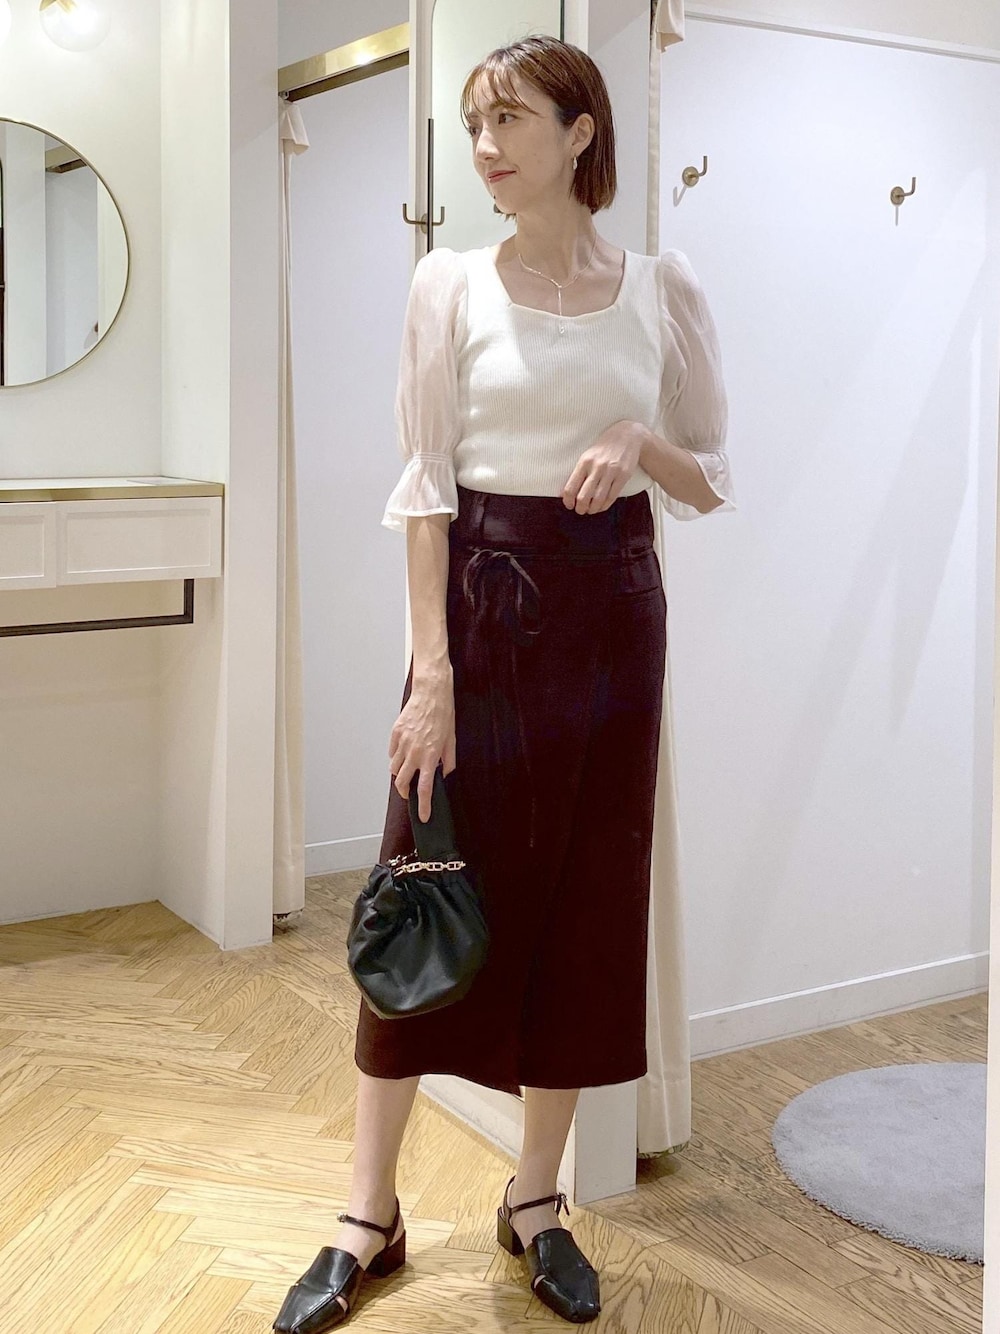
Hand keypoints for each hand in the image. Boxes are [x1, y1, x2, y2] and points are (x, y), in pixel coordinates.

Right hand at [388, 680, 456, 822]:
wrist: (431, 692)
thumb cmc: (443, 713)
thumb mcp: (452, 739)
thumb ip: (448, 760)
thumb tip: (444, 773)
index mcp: (430, 756)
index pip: (425, 789)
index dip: (423, 806)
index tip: (423, 816)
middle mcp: (414, 752)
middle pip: (402, 783)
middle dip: (405, 792)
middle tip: (410, 793)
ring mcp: (403, 742)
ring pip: (394, 769)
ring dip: (400, 775)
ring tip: (408, 770)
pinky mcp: (395, 733)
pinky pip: (392, 752)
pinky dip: (396, 757)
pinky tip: (403, 754)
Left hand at [562, 420, 647, 513]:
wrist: (628, 435)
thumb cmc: (605, 447)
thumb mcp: (588, 455)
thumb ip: (578, 473)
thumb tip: (565, 492)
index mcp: (584, 462)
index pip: (571, 487)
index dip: (568, 501)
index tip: (569, 505)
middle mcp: (596, 467)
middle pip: (583, 496)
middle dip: (580, 508)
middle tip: (580, 510)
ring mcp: (611, 472)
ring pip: (598, 499)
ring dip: (593, 509)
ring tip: (591, 510)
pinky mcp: (623, 476)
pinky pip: (612, 496)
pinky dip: (605, 506)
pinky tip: (601, 506)